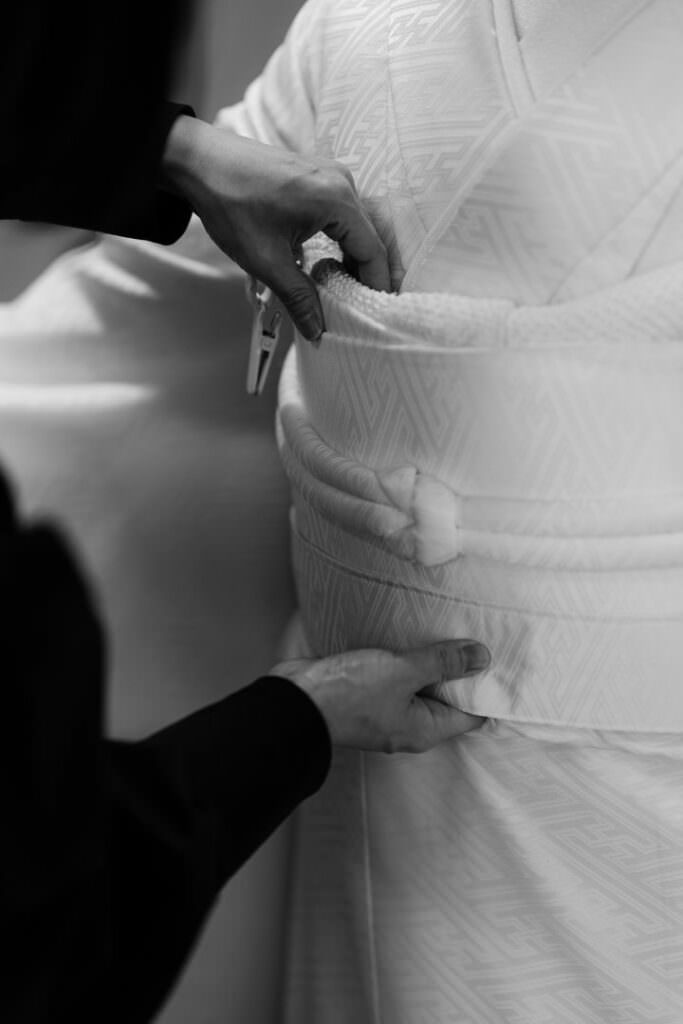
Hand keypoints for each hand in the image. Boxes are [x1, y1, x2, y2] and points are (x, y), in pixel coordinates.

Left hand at [160, 115, 389, 341]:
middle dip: (366, 275)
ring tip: (341, 291)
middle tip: (359, 308)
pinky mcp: (318, 176)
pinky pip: (343, 214)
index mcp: (337, 199)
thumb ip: (299, 297)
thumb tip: (318, 330)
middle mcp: (342, 182)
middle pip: (370, 238)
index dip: (376, 285)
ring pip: (357, 227)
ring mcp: (331, 175)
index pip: (373, 250)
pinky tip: (326, 264)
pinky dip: (341, 240)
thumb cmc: (230, 203)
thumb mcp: (266, 260)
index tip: (373, 314)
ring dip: (352, 259)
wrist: (200, 162)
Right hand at [271, 640, 489, 752]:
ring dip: (431, 664)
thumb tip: (481, 658)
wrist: (296, 700)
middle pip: (447, 700)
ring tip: (447, 631)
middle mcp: (410, 726)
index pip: (471, 716)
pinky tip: (411, 639)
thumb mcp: (403, 672)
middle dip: (460, 672)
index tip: (496, 660)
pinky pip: (398, 680)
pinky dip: (407, 662)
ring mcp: (388, 712)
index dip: (486, 690)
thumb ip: (443, 663)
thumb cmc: (349, 694)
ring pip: (421, 687)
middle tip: (476, 637)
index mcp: (425, 730)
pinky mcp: (368, 696)